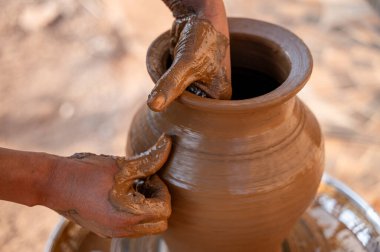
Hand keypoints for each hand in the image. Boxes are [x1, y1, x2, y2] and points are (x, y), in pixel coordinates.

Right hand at [47, 135, 171, 237]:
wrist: (54, 183)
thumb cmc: (87, 172)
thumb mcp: (122, 166)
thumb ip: (149, 160)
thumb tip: (168, 144)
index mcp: (130, 216)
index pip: (165, 210)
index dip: (161, 190)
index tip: (147, 177)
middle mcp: (123, 230)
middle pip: (161, 223)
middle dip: (158, 202)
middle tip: (144, 184)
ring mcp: (113, 233)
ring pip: (147, 227)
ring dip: (147, 208)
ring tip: (132, 188)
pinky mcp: (105, 231)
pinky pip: (131, 228)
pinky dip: (135, 213)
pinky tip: (122, 194)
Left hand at [148, 1, 231, 111]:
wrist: (197, 13)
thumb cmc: (202, 38)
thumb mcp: (186, 63)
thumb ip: (170, 85)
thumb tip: (153, 106)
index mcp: (220, 96)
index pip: (196, 115)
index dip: (180, 112)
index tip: (168, 104)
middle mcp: (212, 92)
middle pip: (187, 107)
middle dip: (173, 101)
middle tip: (164, 91)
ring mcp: (201, 83)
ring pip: (179, 97)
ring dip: (168, 92)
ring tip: (168, 80)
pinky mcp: (189, 74)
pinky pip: (174, 86)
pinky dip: (167, 82)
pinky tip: (167, 73)